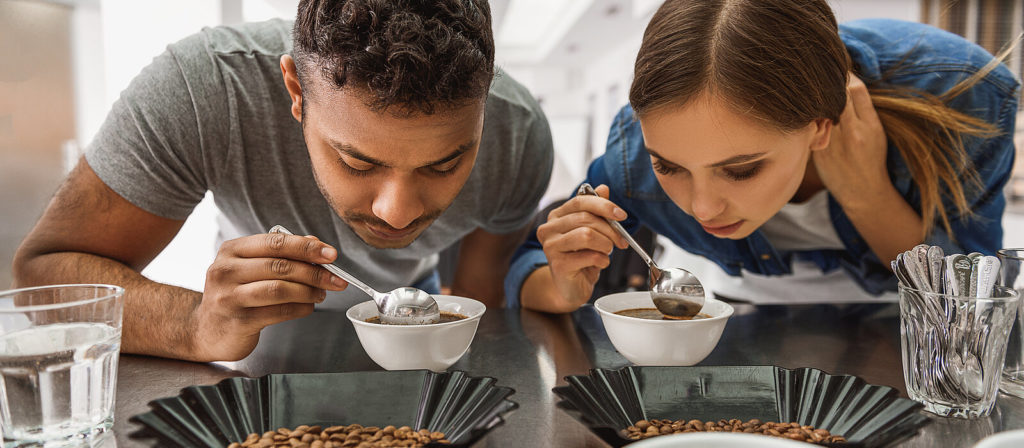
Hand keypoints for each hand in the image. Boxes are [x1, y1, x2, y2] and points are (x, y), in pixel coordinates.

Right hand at [192, 232, 347, 360]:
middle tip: (336, 279)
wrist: (207, 330)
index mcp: (232, 250)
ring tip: (322, 293)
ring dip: (309, 291)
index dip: (306, 247)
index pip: (275, 242)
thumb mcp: (252, 267)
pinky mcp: (238, 321)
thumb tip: (315, 243)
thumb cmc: (235, 294)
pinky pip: (278, 312)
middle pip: (280, 266)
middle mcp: (225, 270)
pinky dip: (300, 308)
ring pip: (280, 289)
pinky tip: (308, 307)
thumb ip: (281, 254)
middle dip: (315, 272)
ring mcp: (229, 297)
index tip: (331, 254)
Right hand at [535, 184, 628, 307]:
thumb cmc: (581, 258)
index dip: (603, 205)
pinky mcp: (558, 265)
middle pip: (586, 218)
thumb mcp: (591, 231)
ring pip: (587, 235)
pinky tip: (600, 263)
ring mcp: (551, 247)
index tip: (621, 215)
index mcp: (557, 216)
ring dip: (606, 244)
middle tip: (621, 241)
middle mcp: (549, 229)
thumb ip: (595, 210)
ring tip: (606, 252)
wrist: (571, 287)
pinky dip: (602, 260)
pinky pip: (590, 256)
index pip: (580, 201)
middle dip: (610, 230)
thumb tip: (603, 188)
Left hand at [813, 73, 889, 208]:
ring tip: (808, 89)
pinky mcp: (819, 152)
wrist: (863, 191)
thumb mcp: (876, 132)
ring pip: (820, 110)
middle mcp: (852, 132)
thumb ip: (862, 110)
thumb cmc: (871, 158)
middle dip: (827, 82)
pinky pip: (811, 127)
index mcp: (870, 125)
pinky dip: (807, 116)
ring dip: (814, 98)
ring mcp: (834, 143)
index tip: (838, 69)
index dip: (845, 75)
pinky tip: (803, 110)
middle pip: (835, 96)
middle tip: (818, 74)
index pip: (855, 89)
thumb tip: (845, 82)